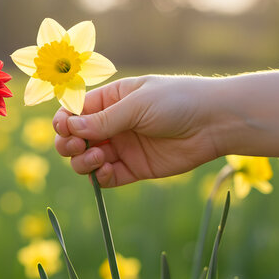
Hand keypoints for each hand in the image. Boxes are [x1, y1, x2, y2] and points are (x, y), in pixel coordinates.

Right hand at [53, 75, 220, 186]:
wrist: (214, 123)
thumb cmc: (177, 101)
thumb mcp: (137, 104)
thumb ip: (104, 119)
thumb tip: (70, 127)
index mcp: (110, 100)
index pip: (74, 112)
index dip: (64, 122)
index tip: (65, 129)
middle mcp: (111, 125)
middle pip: (74, 138)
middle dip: (68, 144)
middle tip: (77, 146)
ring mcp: (121, 148)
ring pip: (86, 160)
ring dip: (83, 161)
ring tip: (98, 158)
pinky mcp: (134, 169)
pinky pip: (107, 178)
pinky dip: (100, 177)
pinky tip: (107, 170)